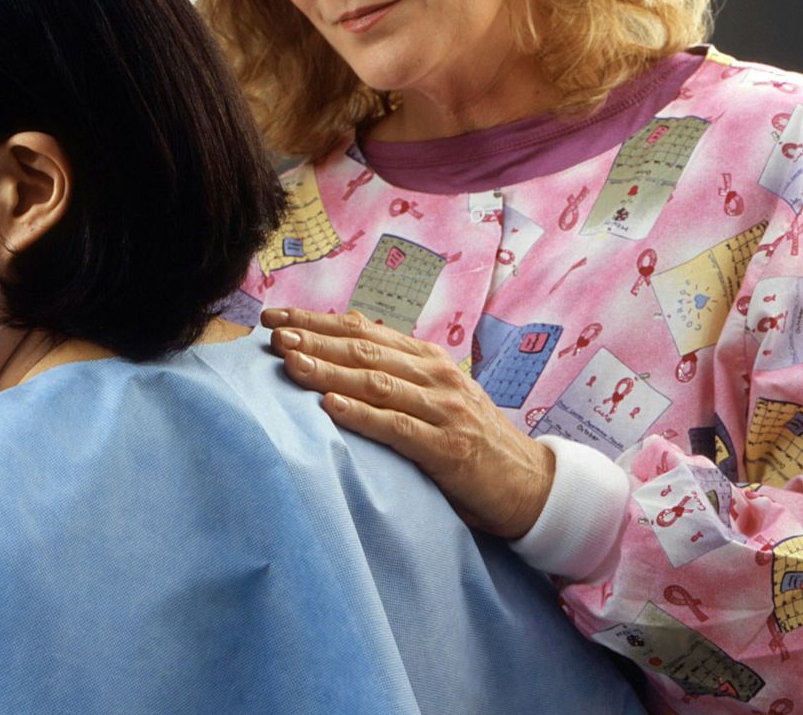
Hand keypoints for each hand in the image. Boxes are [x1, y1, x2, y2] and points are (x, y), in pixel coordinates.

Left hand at [261, 307, 554, 539]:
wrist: (531, 484)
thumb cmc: (470, 440)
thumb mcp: (434, 398)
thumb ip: (395, 378)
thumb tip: (332, 362)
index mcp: (427, 359)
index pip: (362, 330)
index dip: (315, 321)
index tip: (273, 317)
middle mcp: (435, 376)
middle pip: (363, 350)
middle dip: (313, 339)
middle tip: (272, 334)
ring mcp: (444, 409)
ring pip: (375, 383)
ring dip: (328, 371)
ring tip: (289, 362)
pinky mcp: (448, 448)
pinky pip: (397, 428)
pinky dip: (361, 415)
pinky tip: (328, 408)